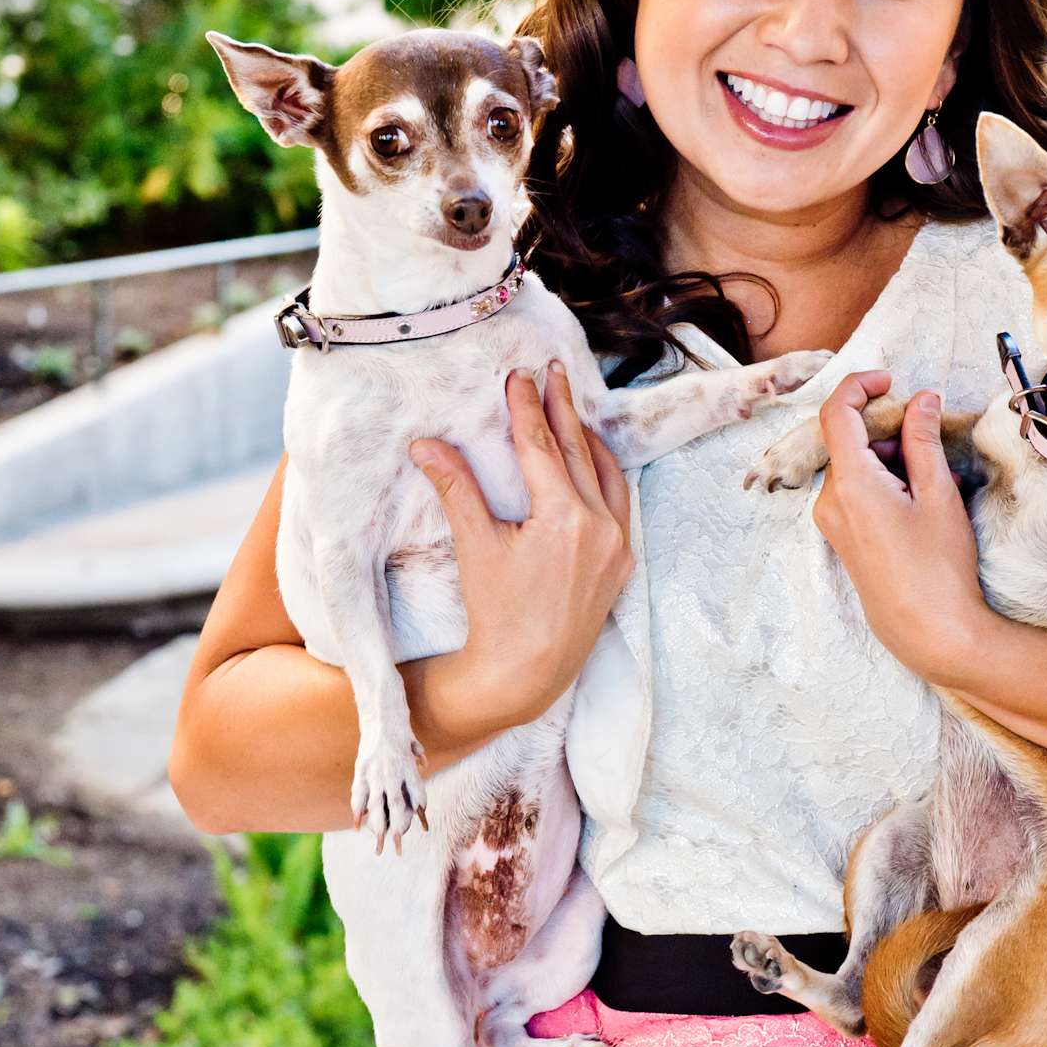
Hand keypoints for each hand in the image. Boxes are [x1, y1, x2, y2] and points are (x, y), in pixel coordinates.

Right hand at [409, 363, 633, 722]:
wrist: (525, 674)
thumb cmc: (497, 614)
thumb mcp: (475, 546)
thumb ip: (456, 489)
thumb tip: (424, 444)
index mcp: (564, 517)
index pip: (542, 447)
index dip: (527, 408)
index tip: (520, 375)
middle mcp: (600, 526)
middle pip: (578, 452)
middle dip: (563, 409)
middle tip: (555, 372)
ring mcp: (617, 546)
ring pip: (608, 476)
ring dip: (588, 440)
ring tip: (572, 410)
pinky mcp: (622, 564)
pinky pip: (620, 505)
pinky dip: (605, 477)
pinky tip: (593, 465)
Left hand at [811, 370, 993, 690]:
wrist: (929, 630)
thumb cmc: (939, 565)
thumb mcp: (937, 493)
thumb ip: (924, 439)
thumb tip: (922, 399)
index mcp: (850, 484)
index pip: (835, 413)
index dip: (860, 386)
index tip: (890, 379)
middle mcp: (829, 501)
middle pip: (848, 440)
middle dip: (887, 428)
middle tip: (931, 440)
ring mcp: (832, 522)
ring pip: (853, 466)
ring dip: (887, 456)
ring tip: (931, 479)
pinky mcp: (841, 537)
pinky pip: (854, 491)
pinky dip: (882, 479)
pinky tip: (916, 499)